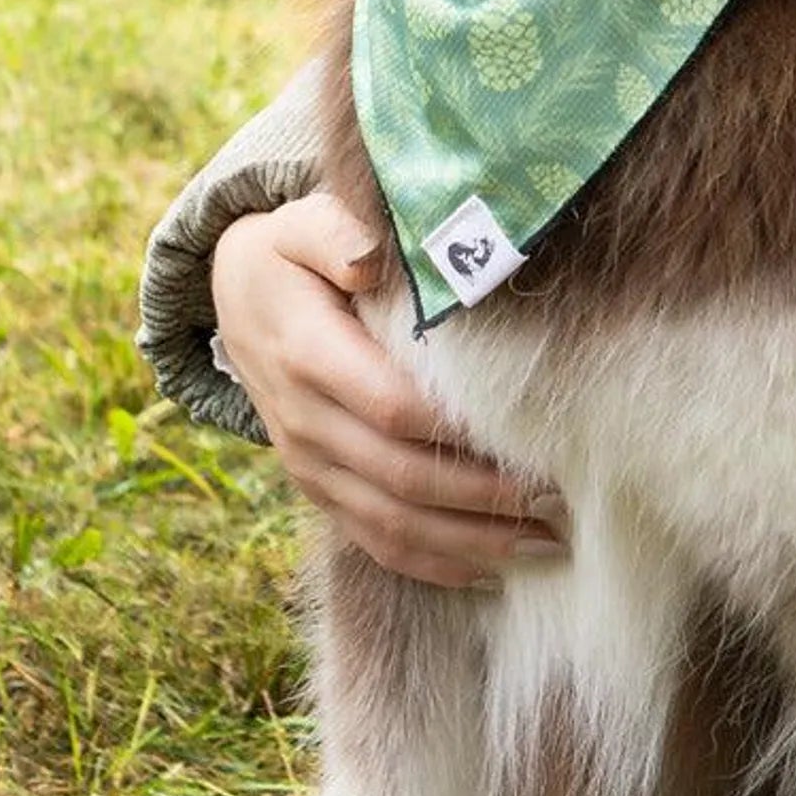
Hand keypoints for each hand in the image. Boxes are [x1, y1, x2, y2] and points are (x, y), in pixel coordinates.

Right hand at [211, 194, 565, 587]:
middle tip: (560, 501)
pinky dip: (432, 564)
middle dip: (483, 498)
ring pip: (390, 523)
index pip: (392, 407)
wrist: (234, 300)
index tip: (530, 438)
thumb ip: (338, 233)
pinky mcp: (318, 487)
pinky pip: (372, 540)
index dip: (458, 432)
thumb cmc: (292, 256)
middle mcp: (303, 420)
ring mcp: (308, 463)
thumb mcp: (303, 225)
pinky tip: (493, 571)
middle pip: (400, 476)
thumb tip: (371, 260)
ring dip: (470, 543)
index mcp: (308, 354)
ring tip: (547, 545)